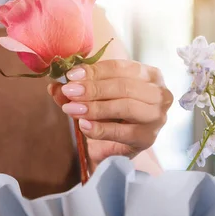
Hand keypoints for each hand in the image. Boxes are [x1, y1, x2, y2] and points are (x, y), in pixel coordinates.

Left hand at [49, 60, 172, 165]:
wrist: (116, 148)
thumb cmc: (110, 115)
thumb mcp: (94, 97)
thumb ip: (77, 89)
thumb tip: (55, 85)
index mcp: (149, 75)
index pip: (121, 67)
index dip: (95, 70)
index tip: (71, 75)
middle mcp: (159, 93)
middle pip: (124, 86)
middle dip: (93, 89)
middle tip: (69, 91)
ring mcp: (157, 117)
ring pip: (126, 106)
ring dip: (96, 107)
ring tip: (72, 108)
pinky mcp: (148, 138)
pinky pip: (122, 132)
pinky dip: (101, 128)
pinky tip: (83, 125)